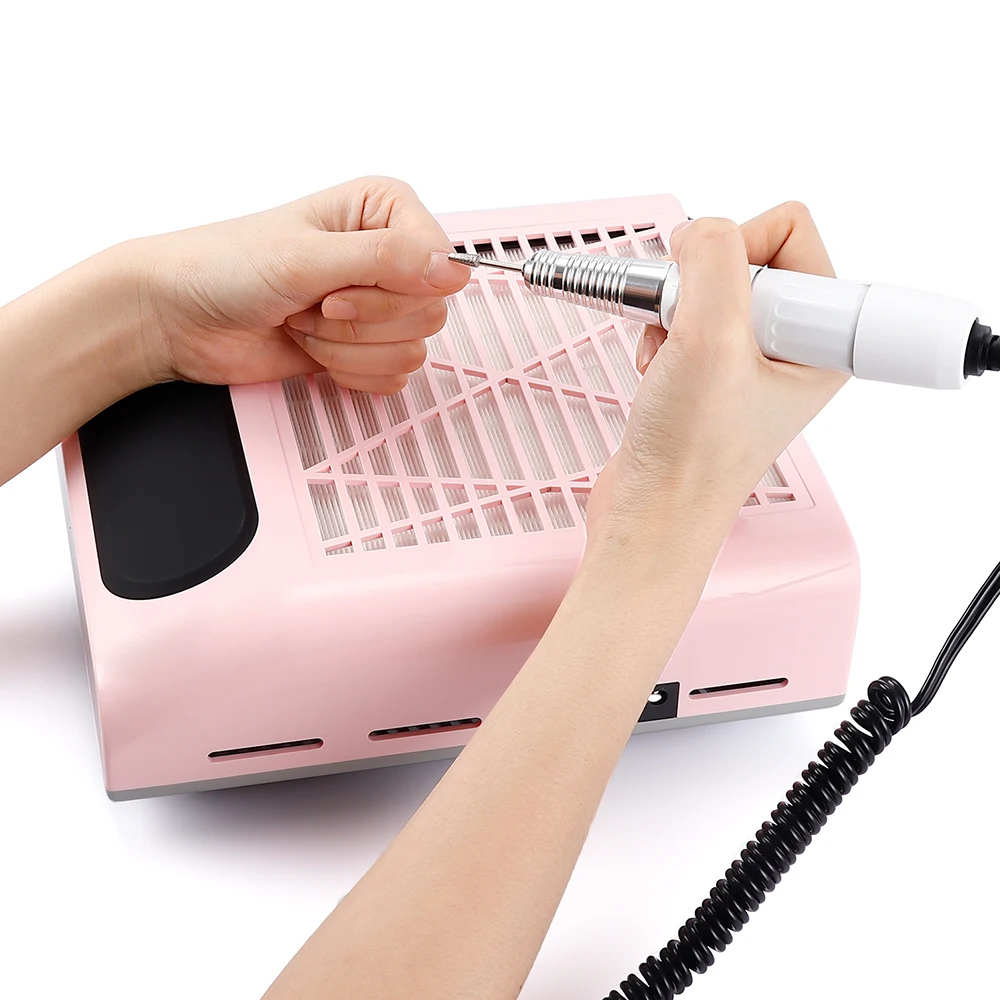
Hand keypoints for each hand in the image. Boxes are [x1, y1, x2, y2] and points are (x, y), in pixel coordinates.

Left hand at [128, 176, 469, 393]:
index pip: (439, 260)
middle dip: (363, 321)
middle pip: (429, 311)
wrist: (181, 318)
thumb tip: (450, 268)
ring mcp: (377, 305)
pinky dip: (348, 372)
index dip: (395, 286)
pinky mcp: (365, 347)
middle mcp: (387, 256)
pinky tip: (313, 350)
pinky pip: (393, 377)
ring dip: (348, 349)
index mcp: (382, 212)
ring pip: (411, 349)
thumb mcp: (308, 256)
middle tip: (316, 305)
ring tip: (304, 323)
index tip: (341, 286)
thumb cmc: (226, 267)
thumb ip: (386, 259)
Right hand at [588, 201, 847, 539]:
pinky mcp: (713, 371)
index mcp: (820, 338)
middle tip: (686, 328)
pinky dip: (661, 332)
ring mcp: (751, 359)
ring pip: (708, 285)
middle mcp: (792, 344)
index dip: (738, 249)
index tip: (713, 297)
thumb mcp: (709, 342)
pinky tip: (657, 367)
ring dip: (674, 311)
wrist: (653, 510)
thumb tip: (700, 231)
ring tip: (669, 356)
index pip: (790, 232)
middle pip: (745, 254)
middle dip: (698, 284)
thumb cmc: (693, 454)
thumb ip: (713, 263)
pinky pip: (686, 316)